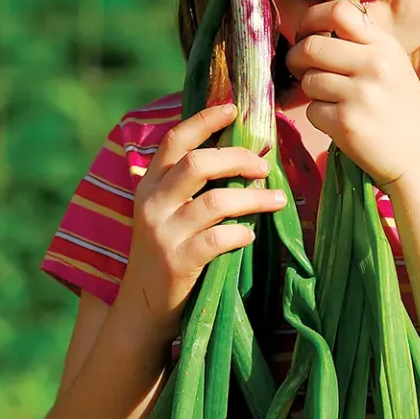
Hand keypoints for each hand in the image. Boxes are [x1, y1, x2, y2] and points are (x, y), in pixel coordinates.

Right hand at [116, 104, 286, 342]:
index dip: (204, 121)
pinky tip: (250, 234)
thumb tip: (239, 153)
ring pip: (215, 201)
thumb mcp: (167, 212)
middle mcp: (152, 204)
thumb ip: (190, 184)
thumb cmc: (167, 252)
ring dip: (253, 197)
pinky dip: (241, 233)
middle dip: (238, 158)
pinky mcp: (177, 262)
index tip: (233, 109)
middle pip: (198, 164)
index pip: (174, 141)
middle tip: (264, 165)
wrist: (142, 309)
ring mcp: (163, 233)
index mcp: (149, 185)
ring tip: (277, 199)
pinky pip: (218, 239)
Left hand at [286, 0, 419, 191]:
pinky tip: (341, 123)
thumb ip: (360, 46)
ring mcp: (361, 93)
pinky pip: (312, 110)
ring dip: (312, 92)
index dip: (311, 19)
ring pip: (309, 80)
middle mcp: (375, 64)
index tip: (306, 33)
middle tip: (300, 69)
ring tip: (334, 101)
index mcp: (385, 46)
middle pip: (311, 46)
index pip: (339, 11)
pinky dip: (319, 117)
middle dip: (297, 58)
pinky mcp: (346, 122)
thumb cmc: (402, 112)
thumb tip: (312, 32)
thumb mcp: (393, 67)